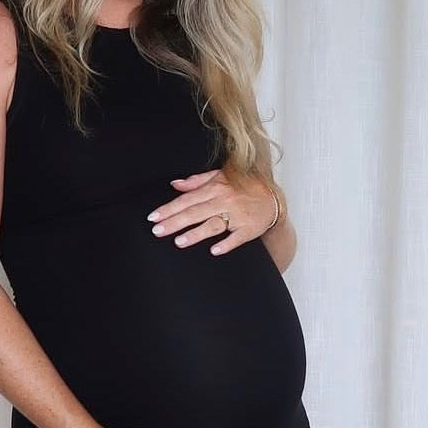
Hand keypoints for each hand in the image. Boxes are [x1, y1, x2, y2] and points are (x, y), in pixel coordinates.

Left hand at [147, 169, 278, 255]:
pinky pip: (237, 237)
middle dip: (175, 222)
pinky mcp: (249, 229)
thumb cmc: (244, 187)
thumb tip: (175, 184)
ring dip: (196, 234)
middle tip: (157, 231)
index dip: (170, 208)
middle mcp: (225, 200)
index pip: (188, 199)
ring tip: (179, 242)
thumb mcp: (221, 177)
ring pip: (214, 224)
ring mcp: (238, 215)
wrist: (273, 198)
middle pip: (196, 212)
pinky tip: (214, 250)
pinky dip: (227, 244)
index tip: (154, 217)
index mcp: (216, 187)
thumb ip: (197, 181)